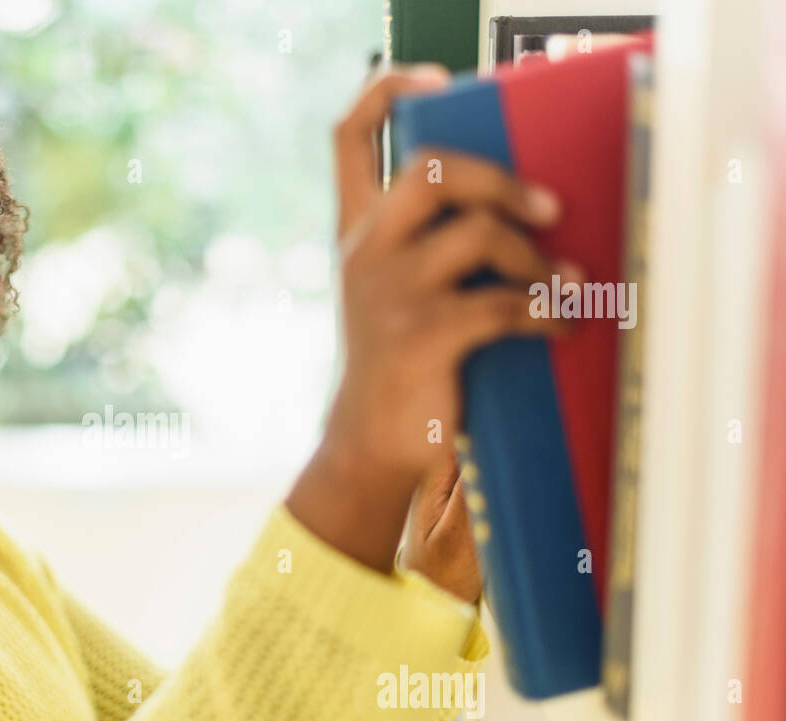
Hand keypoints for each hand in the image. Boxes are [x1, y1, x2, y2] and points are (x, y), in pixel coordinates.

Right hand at [287, 65, 574, 574]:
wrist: (367, 445)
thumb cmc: (397, 363)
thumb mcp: (390, 293)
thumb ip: (423, 242)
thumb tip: (519, 206)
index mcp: (356, 233)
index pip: (348, 136)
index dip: (389, 91)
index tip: (436, 81)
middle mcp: (364, 253)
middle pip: (432, 169)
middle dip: (502, 179)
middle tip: (550, 209)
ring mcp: (388, 294)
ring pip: (479, 233)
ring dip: (538, 259)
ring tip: (566, 286)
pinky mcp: (421, 337)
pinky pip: (504, 304)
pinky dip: (548, 312)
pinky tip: (560, 326)